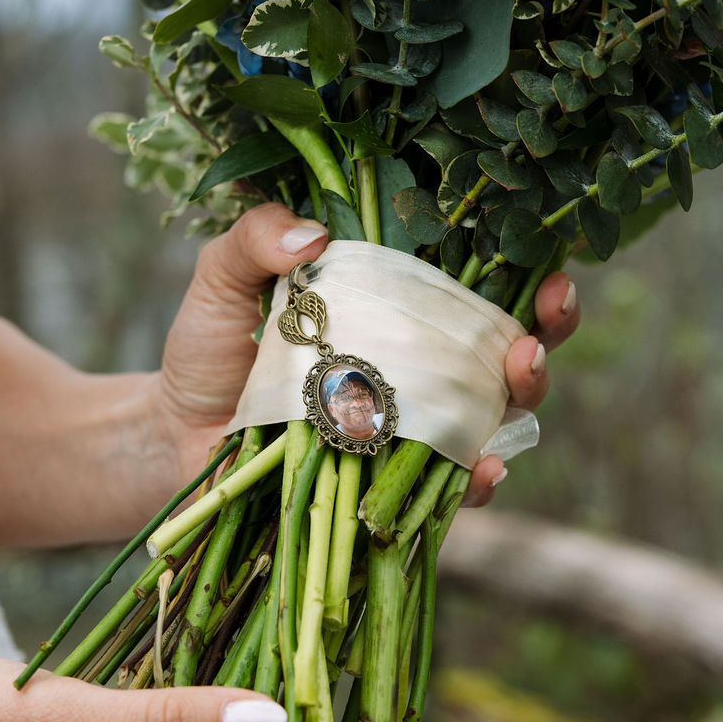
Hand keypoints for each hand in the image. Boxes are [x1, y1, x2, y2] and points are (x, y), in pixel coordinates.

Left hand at [154, 203, 580, 504]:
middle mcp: (423, 366)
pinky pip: (455, 487)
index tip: (547, 262)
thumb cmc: (211, 350)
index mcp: (400, 307)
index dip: (529, 270)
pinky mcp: (398, 487)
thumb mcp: (223, 278)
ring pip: (501, 413)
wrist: (175, 437)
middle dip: (546, 333)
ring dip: (526, 392)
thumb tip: (312, 234)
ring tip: (521, 372)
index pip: (484, 283)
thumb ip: (254, 238)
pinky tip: (484, 464)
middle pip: (513, 348)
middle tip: (543, 320)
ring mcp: (417, 429)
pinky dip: (479, 477)